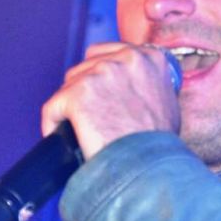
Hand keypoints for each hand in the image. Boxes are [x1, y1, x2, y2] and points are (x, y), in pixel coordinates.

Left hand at [41, 43, 180, 159]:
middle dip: (84, 89)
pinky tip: (58, 136)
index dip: (99, 73)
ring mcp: (100, 73)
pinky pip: (54, 106)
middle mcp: (126, 58)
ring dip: (70, 105)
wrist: (148, 167)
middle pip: (86, 66)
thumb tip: (135, 88)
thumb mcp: (166, 101)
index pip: (108, 52)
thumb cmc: (158, 144)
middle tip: (88, 113)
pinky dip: (53, 122)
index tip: (97, 91)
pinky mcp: (78, 93)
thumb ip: (149, 84)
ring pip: (69, 85)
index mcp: (149, 57)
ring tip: (77, 127)